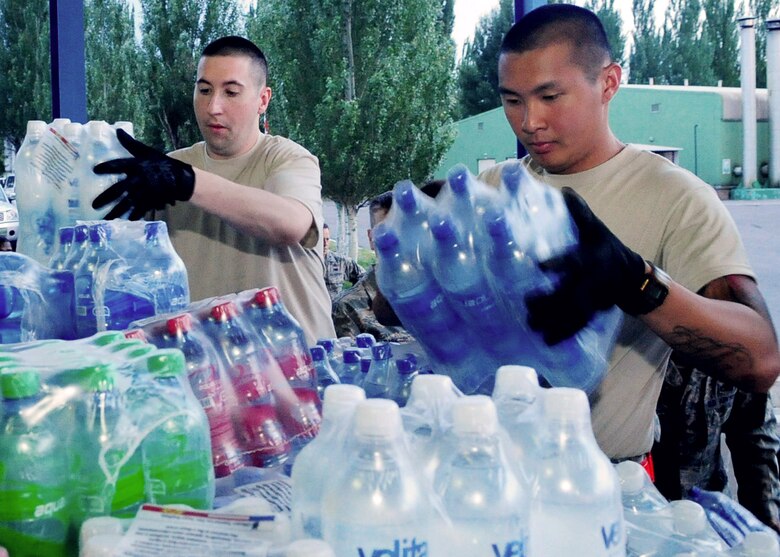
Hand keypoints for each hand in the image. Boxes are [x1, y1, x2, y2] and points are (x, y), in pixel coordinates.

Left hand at [92, 129, 194, 219]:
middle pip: (119, 190)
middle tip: (94, 205)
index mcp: (136, 165)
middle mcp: (138, 179)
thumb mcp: (146, 151)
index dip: (107, 167)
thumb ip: (130, 143)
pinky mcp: (151, 200)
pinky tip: (125, 221)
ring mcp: (145, 192)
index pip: (118, 165)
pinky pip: (140, 209)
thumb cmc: (161, 163)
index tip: (95, 170)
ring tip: (105, 219)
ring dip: (116, 212)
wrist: (181, 178)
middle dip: (106, 198)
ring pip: (127, 203)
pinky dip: (133, 215)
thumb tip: (117, 130)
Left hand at [525, 187, 645, 343]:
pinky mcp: (592, 312)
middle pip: (571, 293)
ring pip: (574, 313)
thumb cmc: (605, 246)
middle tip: (527, 305)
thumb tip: (563, 191)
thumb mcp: (595, 228)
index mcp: (591, 258)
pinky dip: (564, 334)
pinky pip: (579, 325)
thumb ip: (579, 212)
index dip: (558, 262)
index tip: (540, 265)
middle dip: (550, 301)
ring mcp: (594, 299)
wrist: (630, 274)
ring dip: (554, 322)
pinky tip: (547, 342)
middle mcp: (593, 281)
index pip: (574, 260)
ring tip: (533, 327)